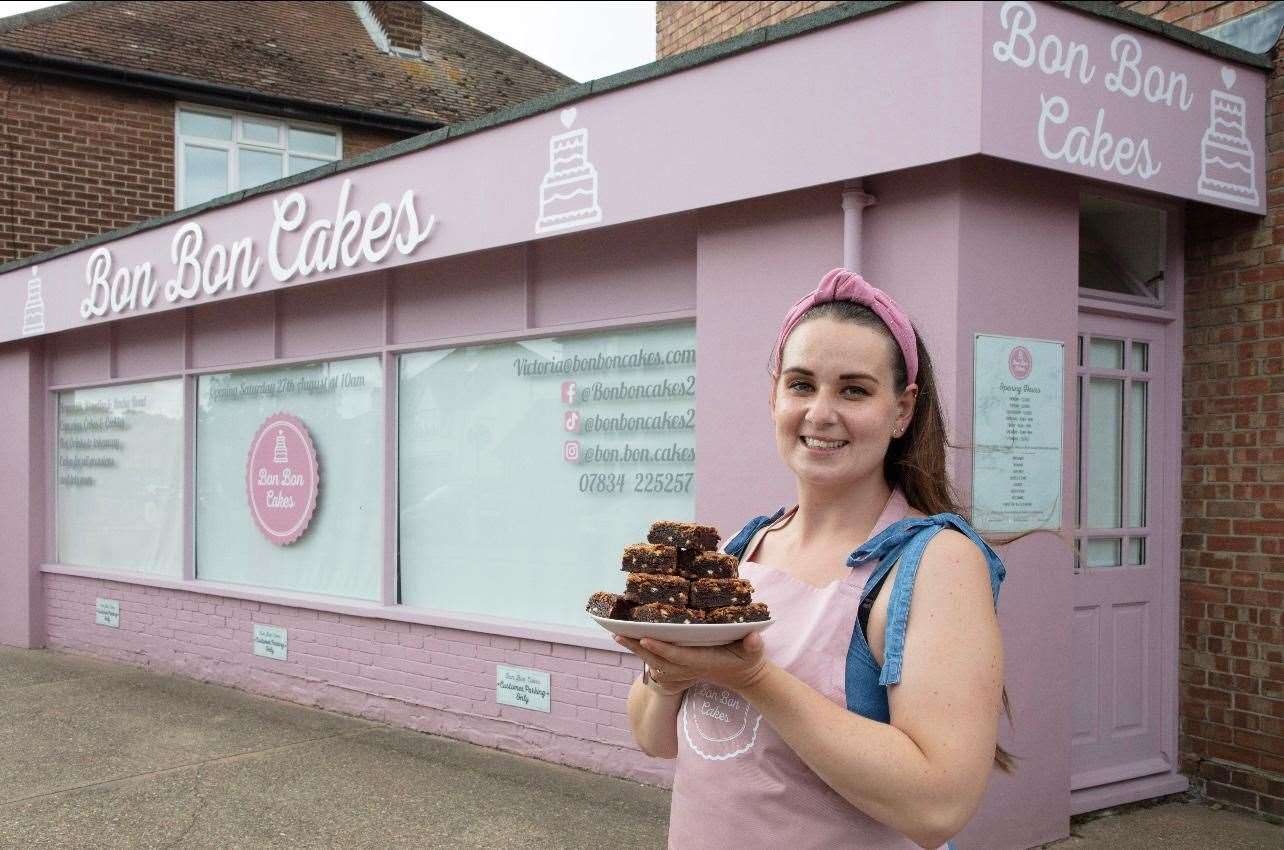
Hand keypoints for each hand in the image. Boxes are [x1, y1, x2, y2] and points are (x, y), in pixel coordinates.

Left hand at [614, 631, 768, 693]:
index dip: (661, 649)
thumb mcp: (754, 651)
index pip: (678, 656)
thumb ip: (754, 645)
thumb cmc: (748, 659)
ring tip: (617, 635)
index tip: (644, 638)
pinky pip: (657, 662)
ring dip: (636, 650)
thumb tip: (754, 638)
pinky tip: (630, 640)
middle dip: (638, 649)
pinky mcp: (681, 666)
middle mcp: (689, 668)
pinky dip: (643, 652)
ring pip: (654, 663)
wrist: (742, 676)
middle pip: (658, 661)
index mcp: (703, 661)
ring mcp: (683, 669)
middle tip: (617, 634)